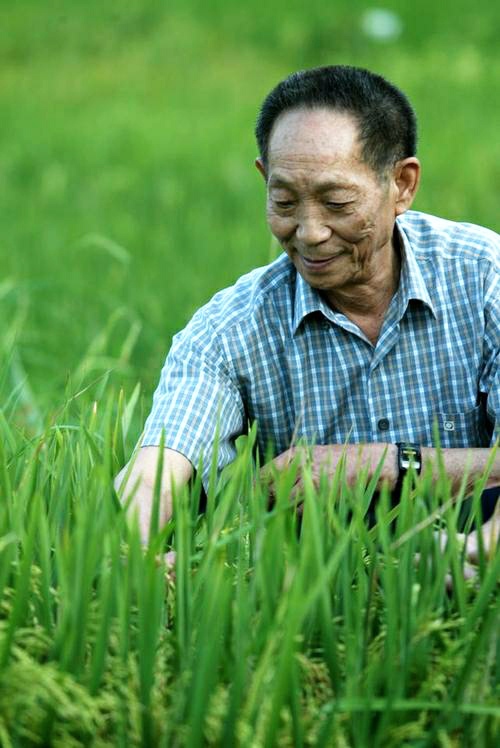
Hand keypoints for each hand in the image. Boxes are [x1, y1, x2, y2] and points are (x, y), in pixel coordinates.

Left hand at [261, 442, 397, 507]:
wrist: (368, 463)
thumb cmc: (337, 457)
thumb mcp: (311, 452)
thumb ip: (290, 464)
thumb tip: (265, 482)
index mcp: (295, 454)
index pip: (264, 472)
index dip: (254, 486)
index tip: (249, 494)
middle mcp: (301, 469)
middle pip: (272, 491)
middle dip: (266, 501)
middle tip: (263, 506)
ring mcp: (313, 486)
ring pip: (287, 506)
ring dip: (283, 511)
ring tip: (283, 511)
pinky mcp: (324, 500)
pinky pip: (303, 514)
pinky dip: (299, 516)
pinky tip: (301, 513)